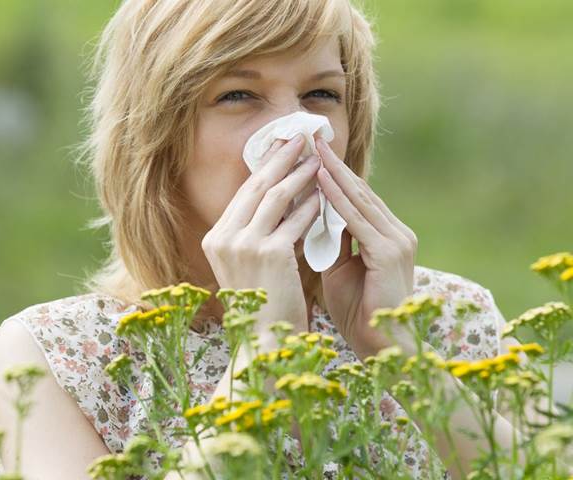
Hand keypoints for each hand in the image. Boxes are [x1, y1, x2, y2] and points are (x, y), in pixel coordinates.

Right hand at [201, 133, 320, 339]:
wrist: (263, 344)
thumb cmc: (262, 307)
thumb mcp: (250, 266)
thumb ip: (258, 234)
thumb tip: (282, 200)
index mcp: (216, 240)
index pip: (244, 194)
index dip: (264, 168)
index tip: (281, 149)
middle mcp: (223, 238)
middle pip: (256, 186)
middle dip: (280, 158)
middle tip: (300, 137)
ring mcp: (243, 245)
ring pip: (276, 196)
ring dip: (299, 174)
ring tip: (318, 159)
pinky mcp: (268, 253)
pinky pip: (295, 219)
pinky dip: (311, 204)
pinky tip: (325, 193)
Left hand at [314, 137, 417, 358]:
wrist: (382, 348)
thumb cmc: (358, 312)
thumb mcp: (340, 269)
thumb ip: (332, 242)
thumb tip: (312, 218)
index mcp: (386, 236)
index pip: (357, 198)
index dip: (334, 175)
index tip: (311, 154)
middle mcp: (396, 232)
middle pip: (359, 191)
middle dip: (333, 165)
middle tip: (310, 138)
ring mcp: (396, 240)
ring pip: (359, 199)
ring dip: (334, 173)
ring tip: (312, 149)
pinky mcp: (389, 252)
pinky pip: (357, 220)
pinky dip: (338, 199)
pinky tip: (321, 181)